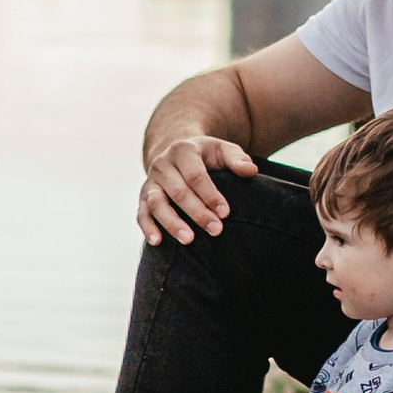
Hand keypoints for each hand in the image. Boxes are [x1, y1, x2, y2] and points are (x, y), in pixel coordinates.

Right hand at [138, 128, 256, 244]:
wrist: (177, 153)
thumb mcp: (222, 150)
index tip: (225, 213)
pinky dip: (147, 228)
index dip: (210, 195)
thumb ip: (236, 159)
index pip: (196, 176)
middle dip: (197, 213)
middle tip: (216, 230)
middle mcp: (162, 165)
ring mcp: (150, 182)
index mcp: (182, 151)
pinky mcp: (142, 197)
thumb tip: (251, 170)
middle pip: (178, 192)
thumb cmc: (206, 156)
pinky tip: (157, 242)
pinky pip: (141, 213)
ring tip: (188, 239)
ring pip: (156, 203)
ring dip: (171, 223)